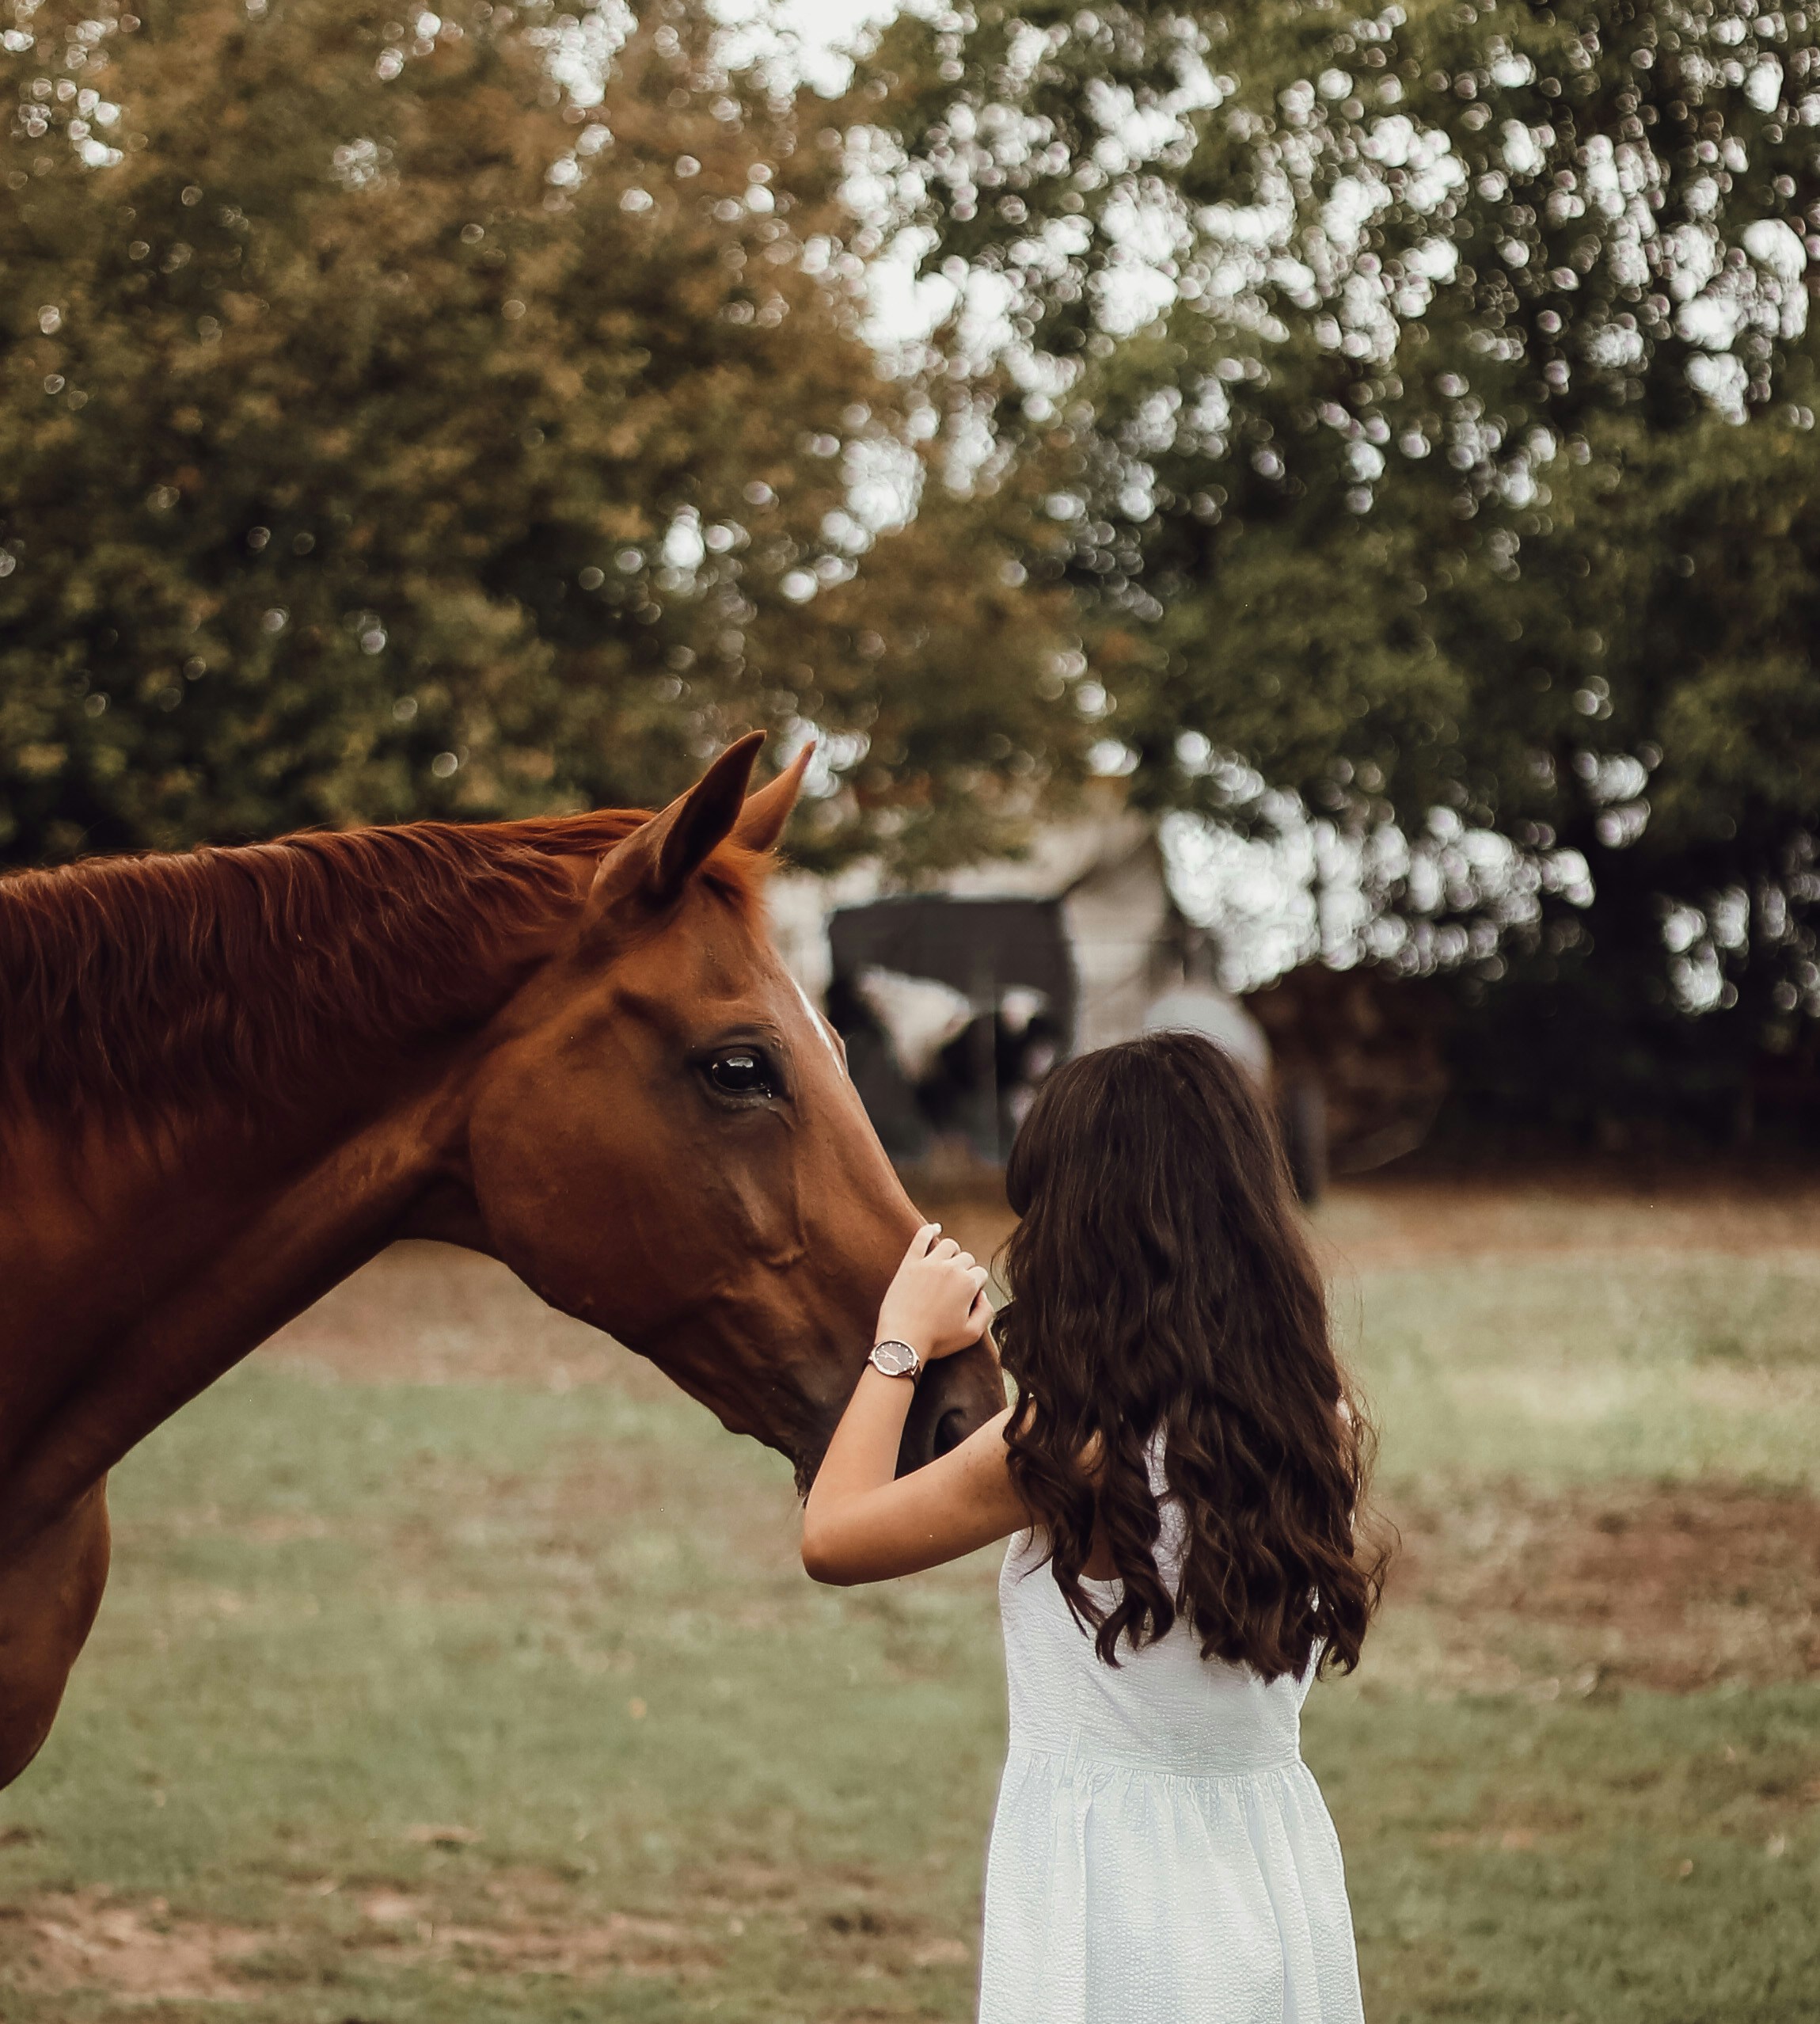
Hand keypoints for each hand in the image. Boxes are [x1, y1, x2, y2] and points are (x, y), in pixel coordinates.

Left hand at [876, 1223, 990, 1362]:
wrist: (904, 1341)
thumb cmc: (937, 1341)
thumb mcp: (973, 1334)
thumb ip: (986, 1311)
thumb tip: (981, 1294)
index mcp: (968, 1284)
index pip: (980, 1274)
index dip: (975, 1285)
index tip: (966, 1297)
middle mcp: (951, 1268)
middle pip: (966, 1258)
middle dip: (965, 1269)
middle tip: (954, 1286)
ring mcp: (929, 1263)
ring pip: (948, 1245)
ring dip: (952, 1252)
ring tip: (947, 1263)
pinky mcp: (909, 1263)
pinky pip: (921, 1237)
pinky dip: (929, 1229)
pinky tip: (934, 1227)